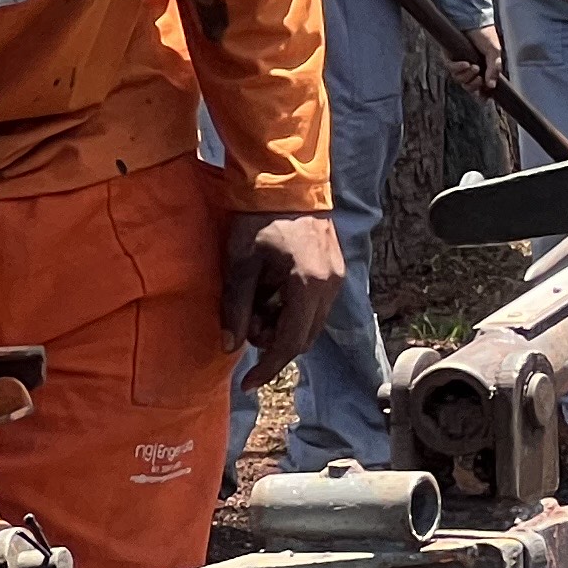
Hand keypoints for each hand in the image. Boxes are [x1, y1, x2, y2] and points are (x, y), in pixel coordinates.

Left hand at [224, 211, 346, 374]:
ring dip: (281, 325)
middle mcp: (329, 288)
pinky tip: (272, 291)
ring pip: (310, 324)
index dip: (268, 367)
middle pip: (303, 338)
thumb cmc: (259, 220)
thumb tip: (230, 345)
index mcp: (307, 286)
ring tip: (256, 302)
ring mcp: (336, 280)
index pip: (290, 343)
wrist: (287, 185)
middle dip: (272, 342)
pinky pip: (314, 306)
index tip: (248, 383)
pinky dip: (291, 310)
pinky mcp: (335, 273)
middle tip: (243, 323)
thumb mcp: (240, 265)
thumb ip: (235, 307)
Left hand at [452, 20, 504, 96]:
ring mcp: (460, 65)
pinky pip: (452, 69)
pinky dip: (459, 68)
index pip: (483, 88)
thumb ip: (494, 70)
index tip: (485, 95)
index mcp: (485, 69)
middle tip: (479, 78)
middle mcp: (472, 69)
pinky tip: (465, 63)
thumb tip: (492, 85)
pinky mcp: (450, 58)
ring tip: (474, 66)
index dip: (483, 94)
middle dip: (474, 85)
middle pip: (470, 87)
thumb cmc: (485, 34)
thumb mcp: (495, 52)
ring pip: (460, 80)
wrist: (473, 21)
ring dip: (467, 76)